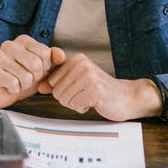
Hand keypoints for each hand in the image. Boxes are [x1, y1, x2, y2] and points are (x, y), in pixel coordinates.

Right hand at [0, 35, 65, 107]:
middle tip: (28, 78)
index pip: (45, 53)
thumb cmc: (23, 76)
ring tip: (18, 82)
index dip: (45, 67)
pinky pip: (13, 83)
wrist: (2, 91)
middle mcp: (9, 45)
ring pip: (25, 76)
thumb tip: (61, 55)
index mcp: (23, 40)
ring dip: (25, 85)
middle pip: (36, 64)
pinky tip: (11, 87)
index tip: (38, 70)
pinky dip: (15, 90)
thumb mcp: (42, 67)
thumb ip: (53, 59)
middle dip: (35, 77)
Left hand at [41, 53, 161, 120]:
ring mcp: (89, 76)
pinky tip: (95, 102)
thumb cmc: (101, 91)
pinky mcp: (95, 90)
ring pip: (65, 99)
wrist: (126, 97)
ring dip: (77, 104)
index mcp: (76, 59)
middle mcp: (82, 64)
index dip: (64, 91)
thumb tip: (40, 86)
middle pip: (57, 92)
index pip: (52, 81)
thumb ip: (58, 82)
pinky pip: (76, 105)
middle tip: (86, 95)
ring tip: (90, 97)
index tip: (79, 89)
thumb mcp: (77, 82)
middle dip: (70, 99)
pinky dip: (83, 108)